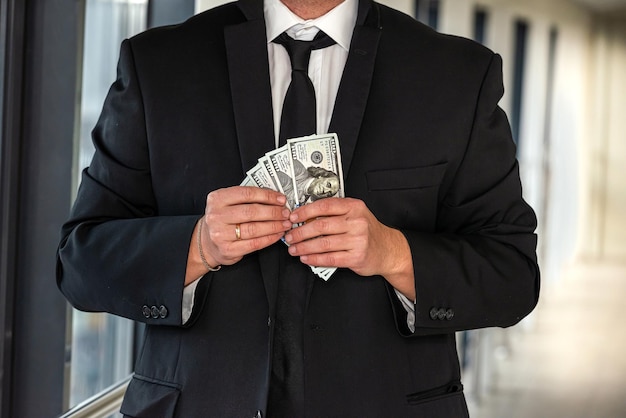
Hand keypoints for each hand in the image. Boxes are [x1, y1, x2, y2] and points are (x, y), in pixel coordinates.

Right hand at [187, 186, 290, 283]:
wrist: (206, 243)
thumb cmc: (222, 220)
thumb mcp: (227, 203)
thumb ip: (246, 199)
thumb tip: (276, 198)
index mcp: (217, 199)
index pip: (247, 194)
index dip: (267, 196)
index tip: (281, 199)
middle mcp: (216, 216)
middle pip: (251, 212)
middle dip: (273, 212)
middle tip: (286, 213)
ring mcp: (220, 234)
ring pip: (254, 229)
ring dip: (274, 226)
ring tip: (285, 223)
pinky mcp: (228, 250)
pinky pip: (254, 244)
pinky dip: (269, 238)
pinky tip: (277, 234)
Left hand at [285, 198, 414, 298]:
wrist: (388, 249)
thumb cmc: (367, 231)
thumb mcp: (355, 214)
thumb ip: (334, 213)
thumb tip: (305, 216)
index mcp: (354, 207)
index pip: (324, 206)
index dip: (305, 212)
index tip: (293, 217)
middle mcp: (357, 222)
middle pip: (321, 226)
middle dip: (300, 232)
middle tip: (289, 236)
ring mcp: (358, 240)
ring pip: (323, 243)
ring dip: (304, 247)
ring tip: (294, 249)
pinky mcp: (356, 257)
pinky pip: (330, 258)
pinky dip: (314, 259)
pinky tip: (306, 258)